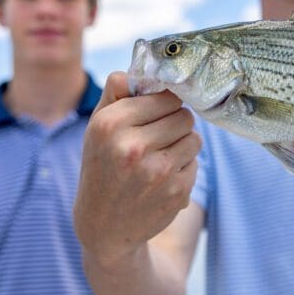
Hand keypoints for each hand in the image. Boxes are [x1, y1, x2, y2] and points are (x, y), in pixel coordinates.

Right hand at [73, 72, 200, 266]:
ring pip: (195, 138)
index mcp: (111, 124)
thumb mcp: (97, 128)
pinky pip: (195, 162)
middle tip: (158, 137)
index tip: (156, 113)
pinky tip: (162, 178)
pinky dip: (183, 167)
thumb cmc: (103, 167)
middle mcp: (133, 147)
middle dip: (175, 123)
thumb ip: (117, 93)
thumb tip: (142, 68)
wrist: (104, 227)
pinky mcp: (177, 191)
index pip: (166, 96)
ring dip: (182, 144)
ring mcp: (157, 171)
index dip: (165, 103)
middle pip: (184, 115)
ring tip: (159, 156)